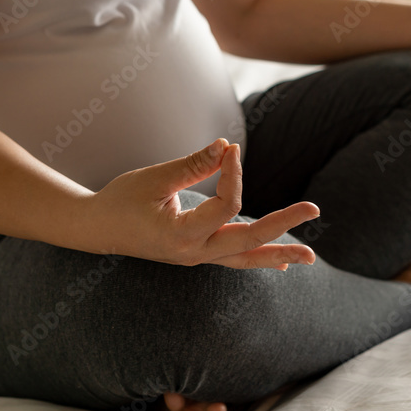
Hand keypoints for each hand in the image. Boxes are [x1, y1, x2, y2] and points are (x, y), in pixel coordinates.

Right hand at [88, 138, 318, 269]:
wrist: (97, 230)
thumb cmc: (122, 199)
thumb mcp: (155, 177)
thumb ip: (194, 164)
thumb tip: (228, 147)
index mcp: (181, 234)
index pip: (226, 205)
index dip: (234, 174)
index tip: (231, 151)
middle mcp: (193, 253)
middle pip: (248, 240)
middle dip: (284, 225)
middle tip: (314, 209)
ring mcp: (197, 258)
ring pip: (245, 258)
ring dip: (279, 254)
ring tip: (311, 257)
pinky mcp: (197, 254)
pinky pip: (234, 259)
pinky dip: (258, 258)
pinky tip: (282, 262)